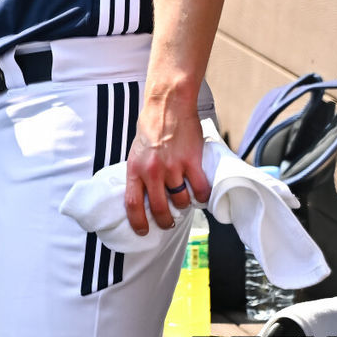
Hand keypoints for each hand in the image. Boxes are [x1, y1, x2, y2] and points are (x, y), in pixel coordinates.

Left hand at [124, 101, 209, 235]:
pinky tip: (200, 190)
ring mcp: (173, 167)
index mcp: (135, 168)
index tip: (142, 231)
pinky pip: (201, 190)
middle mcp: (152, 171)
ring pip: (182, 202)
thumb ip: (140, 172)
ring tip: (184, 197)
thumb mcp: (136, 151)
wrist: (167, 105)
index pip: (133, 204)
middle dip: (165, 221)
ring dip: (185, 204)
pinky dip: (202, 195)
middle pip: (160, 209)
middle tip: (168, 221)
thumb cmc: (151, 127)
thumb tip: (145, 195)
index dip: (138, 222)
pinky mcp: (192, 162)